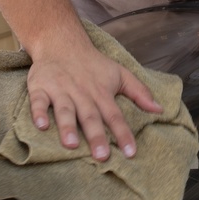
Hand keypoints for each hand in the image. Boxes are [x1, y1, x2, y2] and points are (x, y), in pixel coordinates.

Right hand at [27, 30, 161, 159]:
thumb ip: (140, 92)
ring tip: (70, 144)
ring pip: (65, 110)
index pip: (115, 116)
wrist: (62, 42)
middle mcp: (82, 94)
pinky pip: (38, 101)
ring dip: (67, 127)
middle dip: (96, 137)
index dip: (123, 134)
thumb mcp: (120, 74)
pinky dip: (38, 112)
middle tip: (102, 157)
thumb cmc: (93, 64)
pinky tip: (41, 125)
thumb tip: (160, 109)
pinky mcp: (40, 87)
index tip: (131, 153)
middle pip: (90, 117)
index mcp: (101, 94)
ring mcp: (60, 91)